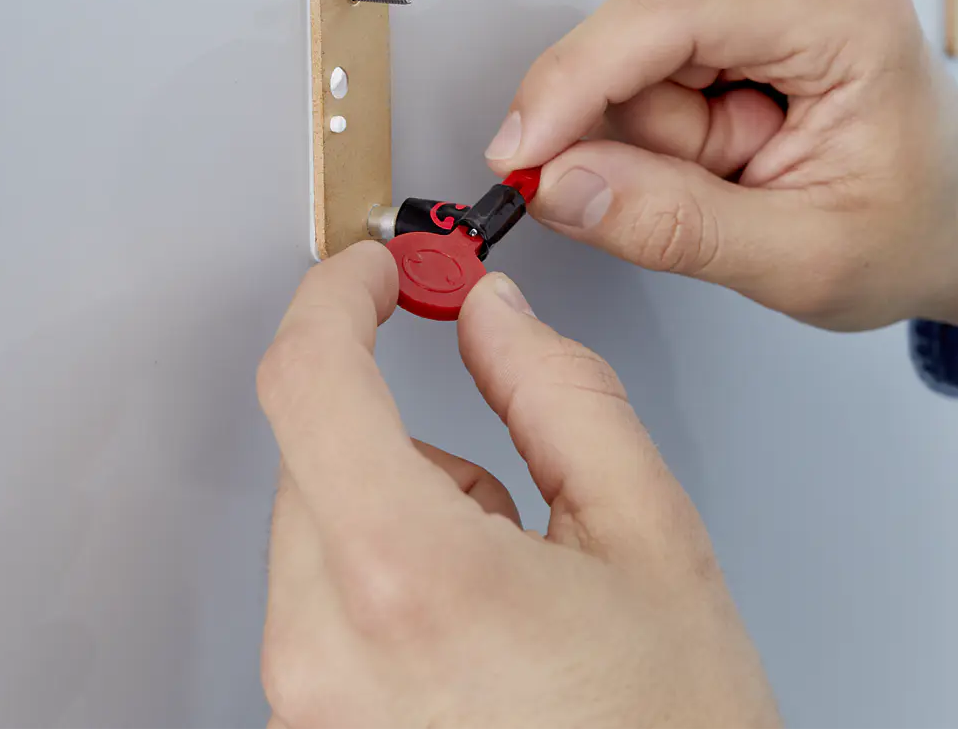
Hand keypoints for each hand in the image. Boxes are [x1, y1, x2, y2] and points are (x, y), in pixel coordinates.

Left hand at [255, 243, 779, 728]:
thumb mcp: (649, 537)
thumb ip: (558, 397)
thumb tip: (493, 320)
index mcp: (411, 578)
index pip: (308, 381)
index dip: (336, 298)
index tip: (373, 271)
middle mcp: (329, 650)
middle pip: (312, 460)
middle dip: (401, 438)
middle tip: (510, 492)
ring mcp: (311, 708)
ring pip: (317, 535)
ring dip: (399, 519)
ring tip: (514, 593)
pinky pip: (320, 610)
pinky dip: (386, 588)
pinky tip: (478, 638)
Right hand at [487, 0, 957, 355]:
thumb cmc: (913, 229)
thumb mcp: (797, 260)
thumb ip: (672, 225)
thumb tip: (558, 184)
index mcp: (846, 11)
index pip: (667, 13)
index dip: (573, 81)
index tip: (516, 151)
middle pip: (644, 34)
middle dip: (650, 135)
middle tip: (728, 191)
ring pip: (641, 49)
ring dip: (670, 133)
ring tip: (751, 170)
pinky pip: (657, 53)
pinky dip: (679, 116)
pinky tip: (740, 144)